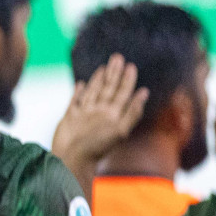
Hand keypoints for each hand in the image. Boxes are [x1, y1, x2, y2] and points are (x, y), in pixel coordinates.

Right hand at [52, 54, 147, 174]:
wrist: (71, 158)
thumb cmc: (96, 147)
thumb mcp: (120, 129)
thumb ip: (132, 111)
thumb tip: (145, 92)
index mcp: (112, 114)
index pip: (122, 92)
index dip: (127, 80)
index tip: (131, 66)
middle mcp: (99, 112)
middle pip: (108, 88)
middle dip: (114, 73)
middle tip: (118, 57)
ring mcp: (85, 114)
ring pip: (93, 92)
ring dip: (98, 79)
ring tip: (104, 67)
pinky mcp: (70, 117)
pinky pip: (75, 100)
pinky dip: (78, 92)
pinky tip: (80, 84)